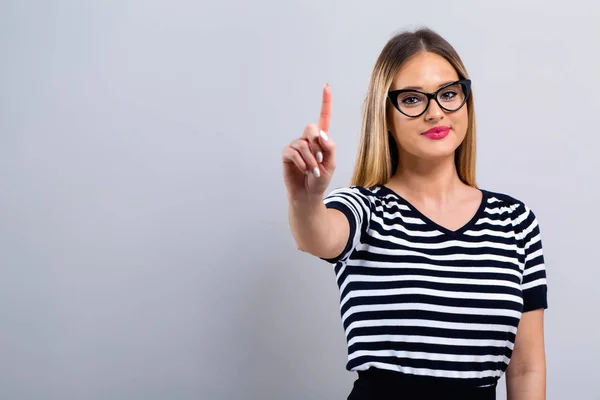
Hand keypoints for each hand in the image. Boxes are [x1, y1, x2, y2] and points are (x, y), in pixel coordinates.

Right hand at [282, 83, 335, 201]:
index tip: (326, 86)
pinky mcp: (287, 155)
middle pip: (311, 127)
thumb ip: (329, 148)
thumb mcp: (331, 164)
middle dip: (316, 142)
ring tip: (312, 171)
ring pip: (303, 143)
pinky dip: (301, 162)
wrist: (308, 195)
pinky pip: (293, 152)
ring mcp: (296, 146)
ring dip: (311, 159)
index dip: (325, 102)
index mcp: (321, 140)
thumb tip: (321, 134)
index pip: (323, 117)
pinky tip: (304, 170)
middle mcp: (308, 139)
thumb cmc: (320, 179)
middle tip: (320, 159)